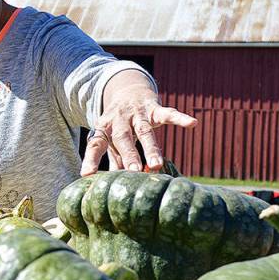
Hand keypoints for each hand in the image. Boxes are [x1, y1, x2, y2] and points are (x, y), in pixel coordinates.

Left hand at [81, 83, 196, 175]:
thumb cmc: (119, 126)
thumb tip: (113, 187)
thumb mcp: (111, 141)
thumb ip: (113, 162)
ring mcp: (137, 113)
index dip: (91, 159)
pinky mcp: (154, 107)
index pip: (96, 144)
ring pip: (144, 130)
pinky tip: (192, 123)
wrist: (127, 91)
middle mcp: (119, 119)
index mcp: (104, 128)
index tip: (86, 174)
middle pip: (123, 138)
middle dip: (129, 154)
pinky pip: (167, 112)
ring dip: (151, 147)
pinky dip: (179, 118)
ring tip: (156, 164)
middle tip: (134, 172)